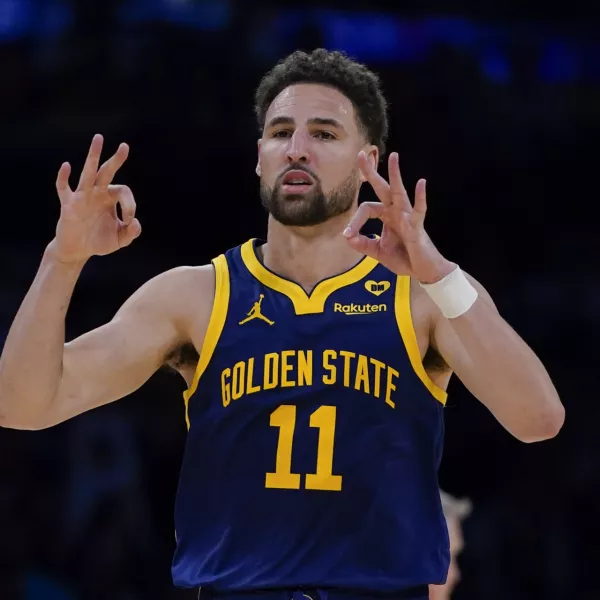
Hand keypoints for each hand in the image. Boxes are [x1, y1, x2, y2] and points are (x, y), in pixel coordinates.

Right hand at [52, 134, 140, 262]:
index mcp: (110, 199)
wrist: (77, 250)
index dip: (130, 205)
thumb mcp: (119, 240)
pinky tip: (66, 166)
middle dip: (116, 160)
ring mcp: (82, 197)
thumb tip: (135, 222)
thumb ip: (131, 233)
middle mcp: (97, 193)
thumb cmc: (99, 241)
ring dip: (93, 156)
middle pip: (107, 172)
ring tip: (99, 138)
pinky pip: (63, 188)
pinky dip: (63, 177)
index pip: (124, 191)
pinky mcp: (68, 204)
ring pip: (88, 173)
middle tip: (125, 146)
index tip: (129, 221)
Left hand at [343, 151, 454, 283]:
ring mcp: (407, 217)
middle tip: (360, 154)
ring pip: (399, 192)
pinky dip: (420, 197)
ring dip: (395, 175)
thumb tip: (346, 236)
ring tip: (393, 156)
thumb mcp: (377, 252)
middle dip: (370, 172)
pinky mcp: (417, 226)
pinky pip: (419, 210)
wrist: (423, 271)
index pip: (366, 209)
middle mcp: (396, 212)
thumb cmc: (404, 258)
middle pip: (381, 189)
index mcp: (386, 217)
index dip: (354, 220)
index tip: (348, 234)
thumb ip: (362, 244)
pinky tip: (421, 183)